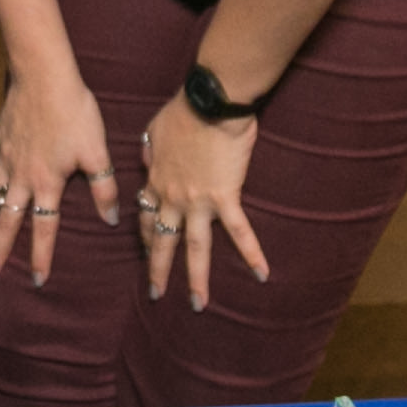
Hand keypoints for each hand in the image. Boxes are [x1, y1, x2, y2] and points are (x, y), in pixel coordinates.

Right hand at [0, 59, 109, 286]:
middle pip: (7, 219)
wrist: (44, 76)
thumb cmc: (75, 113)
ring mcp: (7, 155)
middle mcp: (22, 175)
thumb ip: (104, 187)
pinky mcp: (0, 134)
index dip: (40, 256)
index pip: (43, 229)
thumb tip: (111, 218)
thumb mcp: (97, 151)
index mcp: (47, 183)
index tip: (36, 280)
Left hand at [135, 101, 270, 313]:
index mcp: (156, 180)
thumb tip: (146, 161)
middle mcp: (173, 197)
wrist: (210, 102)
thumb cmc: (184, 110)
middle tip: (156, 294)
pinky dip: (252, 254)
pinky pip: (239, 232)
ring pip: (195, 248)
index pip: (146, 214)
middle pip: (163, 240)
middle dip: (158, 269)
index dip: (144, 233)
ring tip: (198, 304)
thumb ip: (149, 150)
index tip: (145, 247)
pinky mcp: (225, 198)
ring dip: (196, 278)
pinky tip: (262, 275)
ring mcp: (198, 201)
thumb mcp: (154, 130)